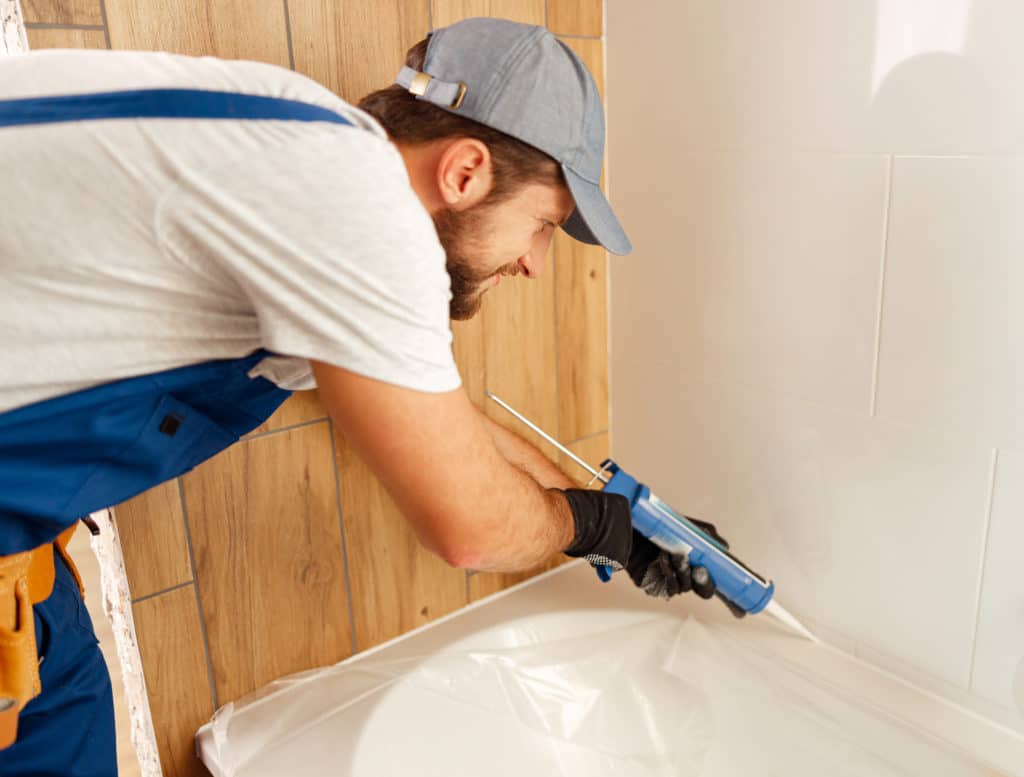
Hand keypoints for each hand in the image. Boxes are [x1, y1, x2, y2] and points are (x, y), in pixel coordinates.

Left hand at [559, 489, 745, 614]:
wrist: (624, 525)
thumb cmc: (652, 524)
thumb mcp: (685, 525)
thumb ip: (707, 535)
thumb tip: (724, 547)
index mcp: (696, 560)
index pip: (718, 581)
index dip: (731, 596)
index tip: (743, 609)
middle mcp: (684, 572)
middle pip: (704, 590)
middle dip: (705, 582)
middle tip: (700, 570)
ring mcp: (668, 579)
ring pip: (684, 587)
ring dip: (682, 572)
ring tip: (673, 556)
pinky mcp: (651, 583)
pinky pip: (665, 587)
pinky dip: (666, 574)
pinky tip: (660, 561)